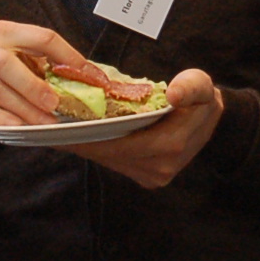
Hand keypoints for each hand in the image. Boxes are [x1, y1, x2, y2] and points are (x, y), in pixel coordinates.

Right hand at [0, 20, 81, 127]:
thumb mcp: (9, 54)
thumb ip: (37, 62)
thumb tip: (79, 79)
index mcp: (4, 32)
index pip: (40, 36)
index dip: (67, 54)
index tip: (88, 73)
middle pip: (8, 64)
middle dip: (34, 86)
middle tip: (56, 104)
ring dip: (23, 109)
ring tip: (44, 123)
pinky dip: (1, 119)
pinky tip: (17, 128)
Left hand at [67, 71, 221, 189]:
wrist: (212, 120)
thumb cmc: (201, 99)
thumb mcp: (202, 85)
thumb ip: (192, 86)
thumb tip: (173, 94)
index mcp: (171, 146)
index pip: (120, 144)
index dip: (89, 137)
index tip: (61, 129)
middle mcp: (159, 168)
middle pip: (109, 155)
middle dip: (79, 142)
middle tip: (47, 128)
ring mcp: (152, 175)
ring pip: (109, 160)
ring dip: (84, 147)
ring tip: (55, 132)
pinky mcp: (146, 176)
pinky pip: (114, 162)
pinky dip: (96, 149)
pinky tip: (76, 138)